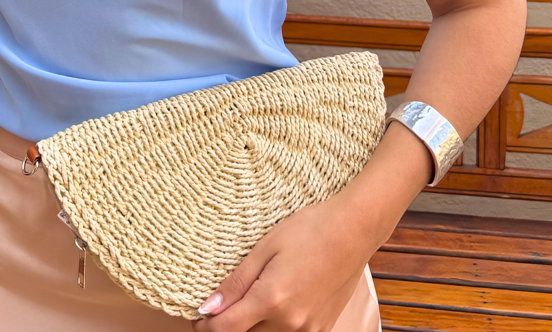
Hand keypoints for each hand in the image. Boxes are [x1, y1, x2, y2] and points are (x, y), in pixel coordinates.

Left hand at [193, 193, 373, 331]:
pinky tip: (271, 308)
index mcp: (272, 300)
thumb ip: (236, 282)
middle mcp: (291, 323)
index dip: (206, 326)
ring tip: (244, 306)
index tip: (198, 317)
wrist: (353, 230)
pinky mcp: (322, 328)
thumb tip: (208, 308)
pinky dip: (273, 328)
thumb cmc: (308, 230)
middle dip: (229, 327)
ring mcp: (309, 330)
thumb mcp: (264, 248)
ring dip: (251, 329)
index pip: (227, 329)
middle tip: (219, 308)